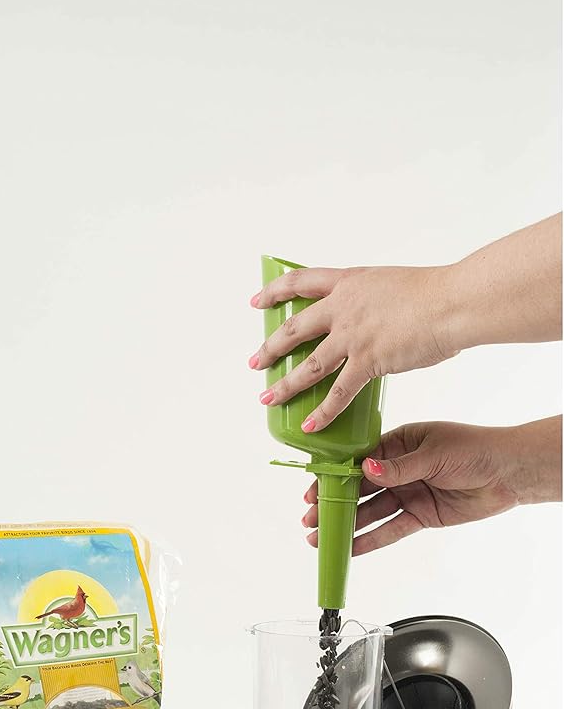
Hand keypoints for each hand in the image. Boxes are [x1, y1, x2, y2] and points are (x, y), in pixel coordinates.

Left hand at [249, 264, 456, 430]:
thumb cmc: (436, 292)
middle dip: (271, 348)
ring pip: (308, 365)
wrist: (452, 302)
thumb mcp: (392, 286)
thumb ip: (374, 303)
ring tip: (268, 398)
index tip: (257, 301)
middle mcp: (344, 307)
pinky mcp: (368, 361)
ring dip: (285, 385)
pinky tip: (310, 426)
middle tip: (255, 363)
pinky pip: (339, 393)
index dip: (275, 292)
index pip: (301, 281)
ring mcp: (353, 335)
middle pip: (295, 328)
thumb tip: (375, 323)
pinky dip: (323, 412)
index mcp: (350, 283)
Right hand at [300, 418, 561, 553]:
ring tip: (320, 537)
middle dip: (333, 503)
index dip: (334, 476)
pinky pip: (391, 529)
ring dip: (346, 524)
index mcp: (398, 443)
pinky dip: (371, 539)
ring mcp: (408, 492)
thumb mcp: (433, 453)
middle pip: (359, 488)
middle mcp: (399, 468)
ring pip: (370, 511)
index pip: (357, 460)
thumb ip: (398, 467)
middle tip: (310, 518)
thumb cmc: (475, 449)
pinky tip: (350, 547)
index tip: (314, 488)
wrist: (509, 473)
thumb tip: (367, 469)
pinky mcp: (420, 515)